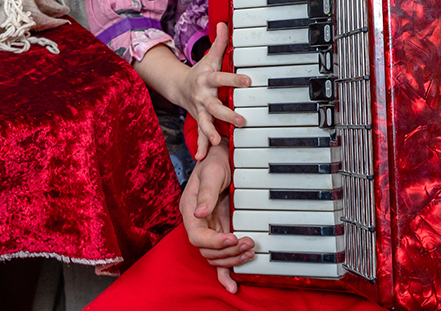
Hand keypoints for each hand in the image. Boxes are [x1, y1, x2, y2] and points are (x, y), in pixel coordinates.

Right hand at [180, 143, 253, 291]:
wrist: (223, 155)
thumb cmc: (215, 160)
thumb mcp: (211, 172)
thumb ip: (206, 193)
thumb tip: (199, 213)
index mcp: (190, 210)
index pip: (197, 237)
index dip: (214, 241)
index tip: (233, 237)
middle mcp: (198, 223)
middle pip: (208, 250)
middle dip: (228, 251)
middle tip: (249, 244)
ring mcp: (210, 229)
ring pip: (216, 256)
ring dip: (232, 259)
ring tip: (251, 251)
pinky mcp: (220, 231)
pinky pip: (220, 255)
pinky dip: (225, 271)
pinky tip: (233, 284)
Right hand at [181, 23, 250, 159]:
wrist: (179, 86)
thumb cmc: (200, 72)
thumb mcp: (208, 56)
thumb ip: (219, 42)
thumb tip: (224, 22)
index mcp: (207, 79)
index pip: (223, 78)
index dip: (235, 79)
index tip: (249, 81)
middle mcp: (203, 96)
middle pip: (215, 105)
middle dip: (227, 113)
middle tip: (241, 120)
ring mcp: (199, 110)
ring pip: (205, 122)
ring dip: (211, 132)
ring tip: (217, 140)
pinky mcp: (198, 120)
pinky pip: (199, 134)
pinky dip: (201, 145)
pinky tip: (202, 156)